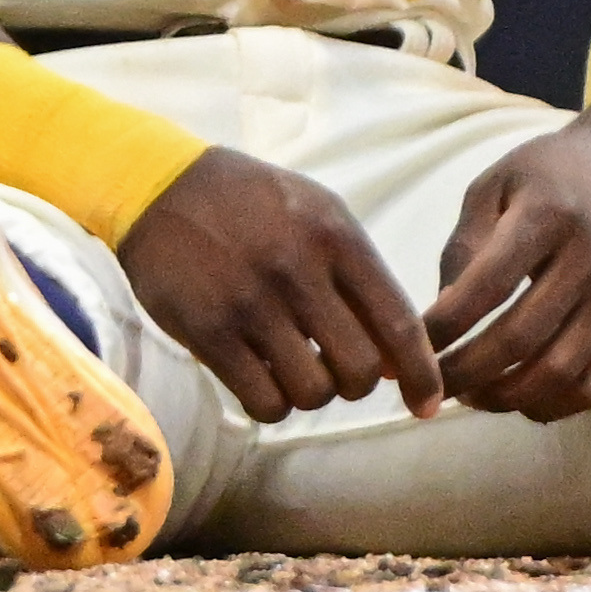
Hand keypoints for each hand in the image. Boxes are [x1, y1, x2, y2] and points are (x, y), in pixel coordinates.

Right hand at [117, 146, 443, 425]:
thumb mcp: (320, 216)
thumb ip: (362, 280)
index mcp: (336, 237)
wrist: (163, 187)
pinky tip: (263, 379)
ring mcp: (251, 304)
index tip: (427, 404)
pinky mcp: (209, 332)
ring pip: (313, 393)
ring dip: (312, 394)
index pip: (399, 323)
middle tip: (338, 371)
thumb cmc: (254, 204)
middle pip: (359, 370)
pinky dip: (273, 403)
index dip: (421, 374)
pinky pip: (263, 402)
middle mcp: (298, 270)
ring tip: (294, 368)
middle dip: (357, 384)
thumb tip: (396, 363)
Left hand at [419, 92, 590, 421]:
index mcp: (546, 214)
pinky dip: (552, 406)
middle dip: (464, 374)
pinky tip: (519, 398)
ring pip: (559, 372)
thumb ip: (463, 244)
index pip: (486, 287)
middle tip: (432, 386)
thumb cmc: (554, 173)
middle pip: (520, 338)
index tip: (413, 348)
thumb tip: (440, 317)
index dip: (443, 328)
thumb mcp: (496, 183)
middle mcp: (589, 256)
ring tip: (472, 396)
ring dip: (505, 398)